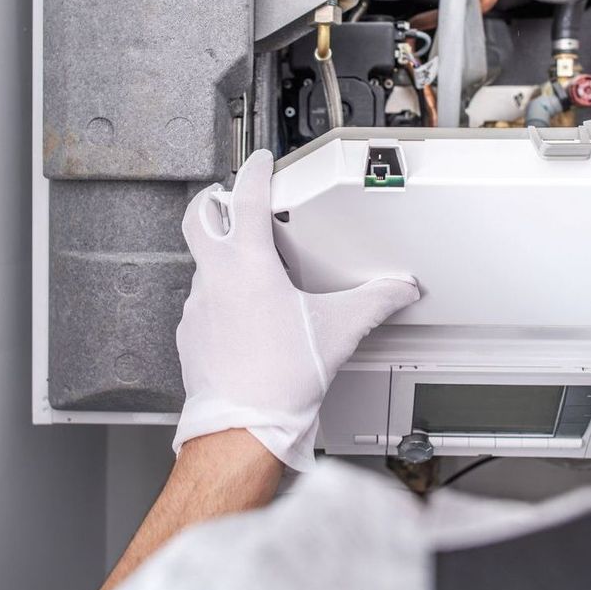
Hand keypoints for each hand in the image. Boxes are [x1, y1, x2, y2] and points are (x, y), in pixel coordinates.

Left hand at [172, 149, 419, 470]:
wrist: (242, 428)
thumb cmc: (280, 379)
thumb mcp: (339, 330)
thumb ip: (376, 301)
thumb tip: (400, 289)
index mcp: (248, 265)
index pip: (246, 198)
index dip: (254, 171)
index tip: (259, 161)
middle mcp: (215, 278)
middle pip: (198, 218)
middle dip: (212, 200)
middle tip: (229, 197)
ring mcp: (196, 306)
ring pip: (201, 262)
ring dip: (220, 253)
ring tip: (250, 266)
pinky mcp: (190, 333)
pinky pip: (201, 300)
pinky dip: (219, 294)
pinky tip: (243, 314)